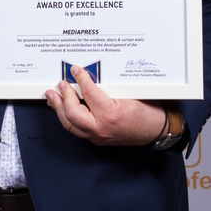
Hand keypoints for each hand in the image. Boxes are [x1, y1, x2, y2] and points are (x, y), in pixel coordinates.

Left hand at [45, 65, 165, 145]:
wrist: (157, 130)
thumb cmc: (148, 112)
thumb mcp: (130, 94)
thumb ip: (108, 87)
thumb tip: (89, 76)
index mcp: (110, 115)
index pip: (89, 93)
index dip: (80, 79)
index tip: (76, 70)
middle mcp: (101, 129)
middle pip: (72, 113)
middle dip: (64, 97)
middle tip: (60, 84)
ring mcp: (97, 137)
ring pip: (70, 125)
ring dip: (59, 109)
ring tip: (52, 96)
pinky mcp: (96, 140)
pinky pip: (76, 129)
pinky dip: (67, 118)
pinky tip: (63, 109)